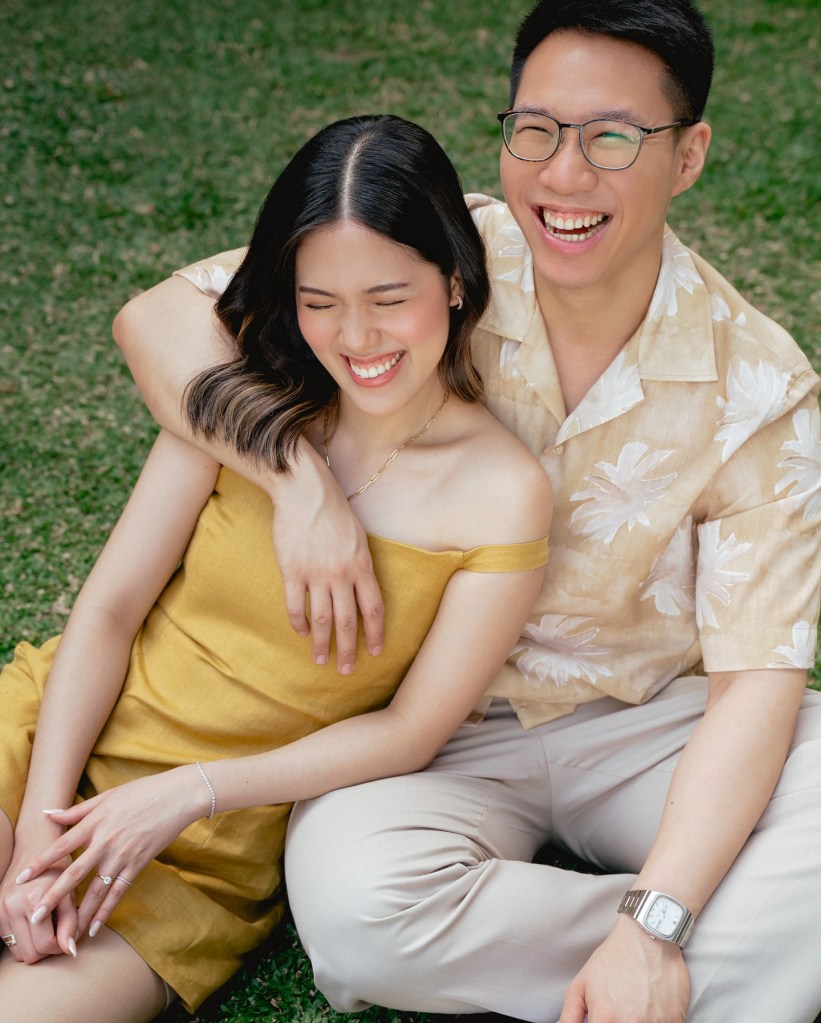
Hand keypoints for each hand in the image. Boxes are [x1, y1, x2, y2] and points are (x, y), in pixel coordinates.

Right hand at [1, 861, 77, 962]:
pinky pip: (9, 942)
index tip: (69, 937)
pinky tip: (35, 924)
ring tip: (47, 928)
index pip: (45, 945)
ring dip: (34, 946)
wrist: (35, 845)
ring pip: (18, 952)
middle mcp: (12, 906)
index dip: (61, 946)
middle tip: (59, 934)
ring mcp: (1, 910)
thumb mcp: (69, 892)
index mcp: (33, 899)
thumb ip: (70, 923)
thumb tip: (71, 951)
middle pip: (30, 954)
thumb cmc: (59, 867)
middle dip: (47, 950)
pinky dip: (23, 939)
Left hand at [16, 768, 201, 938]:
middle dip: (53, 897)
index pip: (62, 846)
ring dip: (79, 913)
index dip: (40, 863)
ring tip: (65, 933)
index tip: (22, 878)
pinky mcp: (139, 863)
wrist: (178, 796)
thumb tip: (48, 814)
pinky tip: (95, 927)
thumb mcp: (108, 796)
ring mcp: (123, 855)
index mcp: (96, 822)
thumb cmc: (142, 792)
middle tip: (36, 916)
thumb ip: (77, 810)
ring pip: (96, 890)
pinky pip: (119, 892)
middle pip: (74, 873)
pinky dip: (106, 911)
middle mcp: (106, 841)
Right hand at [271, 453, 383, 673]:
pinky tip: (303, 633)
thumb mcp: (359, 538)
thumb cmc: (334, 512)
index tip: (376, 651)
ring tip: (322, 661)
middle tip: (347, 670)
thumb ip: (361, 566)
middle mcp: (342, 574)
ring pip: (323, 619)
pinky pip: (296, 606)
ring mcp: (316, 574)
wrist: (305, 492)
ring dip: (323, 644)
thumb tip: (363, 590)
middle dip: (349, 649)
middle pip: (348, 621)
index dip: (376, 633)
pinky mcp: (292, 570)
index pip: (373, 608)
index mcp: (362, 565)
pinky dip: (300, 623)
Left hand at [559, 918, 689, 1022]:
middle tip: (618, 1010)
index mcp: (606, 1018)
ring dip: (637, 1022)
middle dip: (617, 1022)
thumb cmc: (615, 958)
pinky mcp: (676, 1020)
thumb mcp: (582, 983)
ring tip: (634, 1006)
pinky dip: (655, 1021)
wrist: (648, 936)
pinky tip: (649, 1008)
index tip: (603, 1018)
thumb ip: (571, 1014)